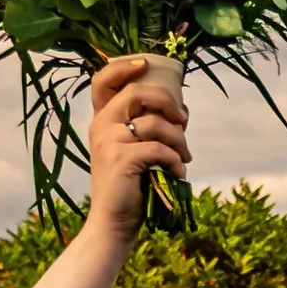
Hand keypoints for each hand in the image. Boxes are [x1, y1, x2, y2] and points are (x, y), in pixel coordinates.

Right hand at [84, 54, 189, 235]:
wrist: (113, 223)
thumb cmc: (130, 188)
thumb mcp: (136, 152)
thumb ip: (150, 129)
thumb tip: (182, 110)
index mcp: (101, 121)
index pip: (102, 81)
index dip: (124, 67)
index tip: (146, 64)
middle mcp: (101, 126)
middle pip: (137, 92)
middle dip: (168, 102)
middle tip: (183, 120)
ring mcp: (109, 141)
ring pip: (155, 123)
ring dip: (179, 140)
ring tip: (185, 158)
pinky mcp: (122, 159)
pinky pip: (160, 149)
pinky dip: (176, 162)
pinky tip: (179, 174)